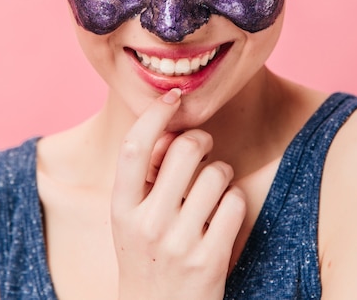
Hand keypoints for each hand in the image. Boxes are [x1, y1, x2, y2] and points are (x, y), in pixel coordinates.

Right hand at [111, 88, 245, 299]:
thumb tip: (173, 127)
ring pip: (217, 173)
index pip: (134, 147)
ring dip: (222, 172)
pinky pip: (235, 202)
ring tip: (214, 189)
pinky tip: (224, 213)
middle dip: (202, 139)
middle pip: (185, 149)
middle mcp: (147, 224)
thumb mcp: (131, 219)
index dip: (155, 114)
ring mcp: (179, 244)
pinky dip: (235, 200)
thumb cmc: (147, 256)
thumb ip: (145, 178)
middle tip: (204, 146)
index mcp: (121, 209)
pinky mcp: (210, 261)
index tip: (172, 96)